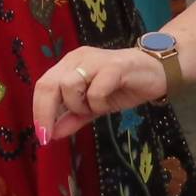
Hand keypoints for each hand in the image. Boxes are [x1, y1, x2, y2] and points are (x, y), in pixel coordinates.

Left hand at [32, 45, 167, 143]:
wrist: (156, 72)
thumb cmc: (122, 86)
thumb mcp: (94, 106)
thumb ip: (73, 117)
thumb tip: (52, 135)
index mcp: (69, 65)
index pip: (43, 85)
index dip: (39, 111)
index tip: (42, 137)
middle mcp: (78, 59)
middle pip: (49, 83)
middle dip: (46, 112)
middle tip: (50, 136)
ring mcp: (95, 61)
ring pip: (69, 85)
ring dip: (78, 105)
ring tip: (93, 109)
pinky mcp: (114, 67)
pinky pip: (96, 90)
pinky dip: (98, 103)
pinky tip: (107, 104)